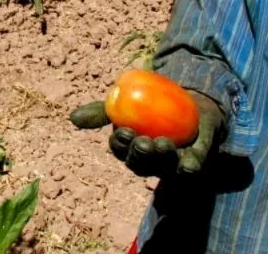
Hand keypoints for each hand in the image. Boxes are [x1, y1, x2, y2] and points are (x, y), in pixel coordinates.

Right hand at [69, 90, 224, 177]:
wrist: (189, 100)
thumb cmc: (152, 103)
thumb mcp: (127, 101)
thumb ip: (103, 111)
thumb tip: (73, 118)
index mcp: (130, 148)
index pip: (121, 151)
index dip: (121, 145)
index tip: (125, 131)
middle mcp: (149, 161)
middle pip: (140, 165)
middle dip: (140, 155)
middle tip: (144, 141)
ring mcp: (171, 163)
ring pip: (163, 168)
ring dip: (161, 159)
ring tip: (163, 143)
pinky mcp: (194, 160)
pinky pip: (191, 166)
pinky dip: (189, 166)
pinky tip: (187, 162)